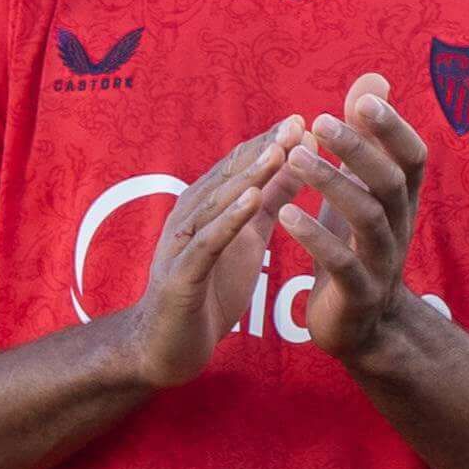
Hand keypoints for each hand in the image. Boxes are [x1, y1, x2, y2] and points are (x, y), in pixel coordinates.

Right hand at [125, 124, 292, 390]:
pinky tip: (251, 201)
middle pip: (229, 175)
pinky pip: (207, 243)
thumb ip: (269, 202)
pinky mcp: (181, 276)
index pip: (240, 166)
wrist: (165, 348)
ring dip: (248, 176)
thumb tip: (297, 162)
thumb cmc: (208, 292)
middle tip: (296, 123)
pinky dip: (229, 219)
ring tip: (278, 152)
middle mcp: (190, 217)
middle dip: (263, 149)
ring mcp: (182, 245)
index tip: (303, 120)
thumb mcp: (248, 241)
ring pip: (217, 202)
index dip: (270, 142)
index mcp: (208, 208)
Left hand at [273, 74, 433, 369]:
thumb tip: (372, 79)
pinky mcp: (358, 294)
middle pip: (389, 180)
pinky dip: (315, 236)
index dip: (394, 127)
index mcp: (401, 201)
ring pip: (367, 217)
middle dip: (358, 148)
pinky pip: (342, 264)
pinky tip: (286, 214)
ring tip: (293, 159)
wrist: (362, 328)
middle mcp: (399, 227)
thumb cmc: (357, 247)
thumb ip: (366, 138)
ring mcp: (382, 262)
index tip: (364, 97)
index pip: (412, 156)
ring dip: (331, 184)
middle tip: (319, 120)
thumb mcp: (362, 190)